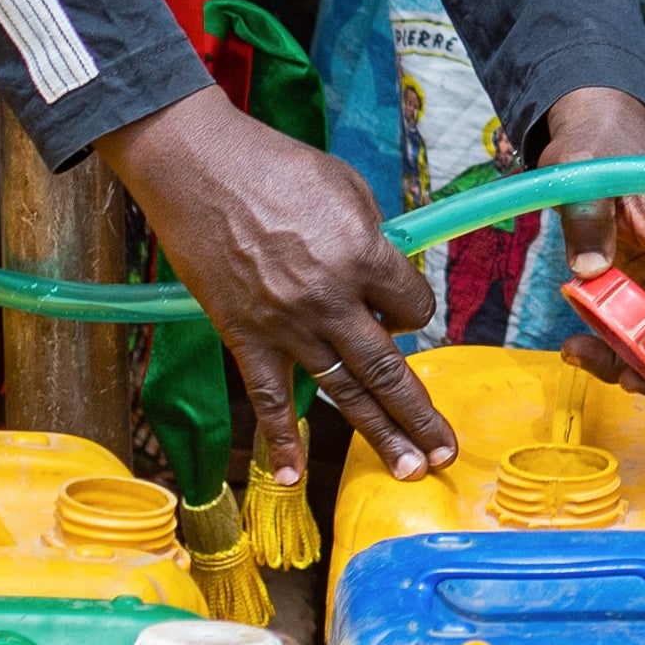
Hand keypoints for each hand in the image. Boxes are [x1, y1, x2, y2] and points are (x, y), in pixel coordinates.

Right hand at [98, 90, 450, 482]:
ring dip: (377, 433)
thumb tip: (383, 276)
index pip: (413, 307)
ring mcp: (287, 325)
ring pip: (343, 391)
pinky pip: (269, 397)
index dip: (412, 309)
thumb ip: (373, 240)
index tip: (399, 308)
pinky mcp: (244, 335)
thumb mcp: (348, 189)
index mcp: (365, 256)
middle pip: (387, 368)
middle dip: (419, 415)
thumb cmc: (279, 167)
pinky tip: (293, 477)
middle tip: (444, 454)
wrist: (200, 169)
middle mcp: (332, 300)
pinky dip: (281, 440)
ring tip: (406, 470)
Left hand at [531, 85, 644, 392]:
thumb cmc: (598, 149)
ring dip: (630, 364)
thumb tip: (589, 271)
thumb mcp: (582, 176)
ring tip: (578, 352)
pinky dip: (615, 348)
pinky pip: (643, 335)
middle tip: (616, 380)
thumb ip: (587, 218)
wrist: (596, 136)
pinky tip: (578, 341)